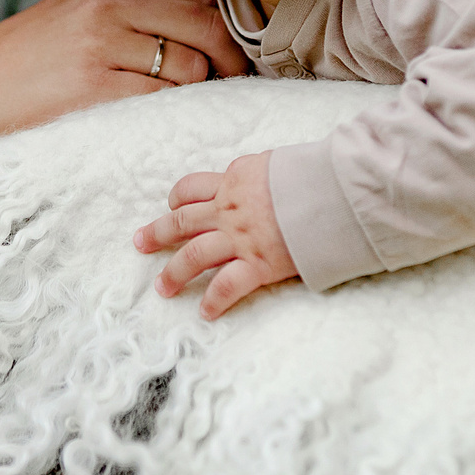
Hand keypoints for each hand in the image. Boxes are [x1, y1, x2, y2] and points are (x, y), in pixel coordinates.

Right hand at [0, 0, 247, 145]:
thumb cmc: (18, 68)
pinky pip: (161, 99)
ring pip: (190, 64)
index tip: (232, 51)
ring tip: (192, 108)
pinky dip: (173, 113)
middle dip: (230, 57)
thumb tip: (197, 33)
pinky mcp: (93, 86)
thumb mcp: (72, 20)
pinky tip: (163, 123)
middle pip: (204, 23)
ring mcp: (100, 45)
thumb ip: (126, 16)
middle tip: (232, 84)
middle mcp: (107, 6)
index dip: (225, 22)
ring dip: (201, 91)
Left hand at [134, 151, 297, 318]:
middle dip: (157, 233)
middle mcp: (229, 209)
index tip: (172, 206)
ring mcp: (240, 238)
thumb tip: (263, 176)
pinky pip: (226, 286)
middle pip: (181, 222)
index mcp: (233, 180)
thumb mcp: (279, 162)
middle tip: (140, 243)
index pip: (193, 188)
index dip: (178, 198)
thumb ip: (262, 173)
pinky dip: (214, 301)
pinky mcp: (257, 263)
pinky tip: (206, 312)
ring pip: (193, 255)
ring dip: (174, 274)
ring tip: (162, 288)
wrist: (334, 190)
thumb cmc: (313, 173)